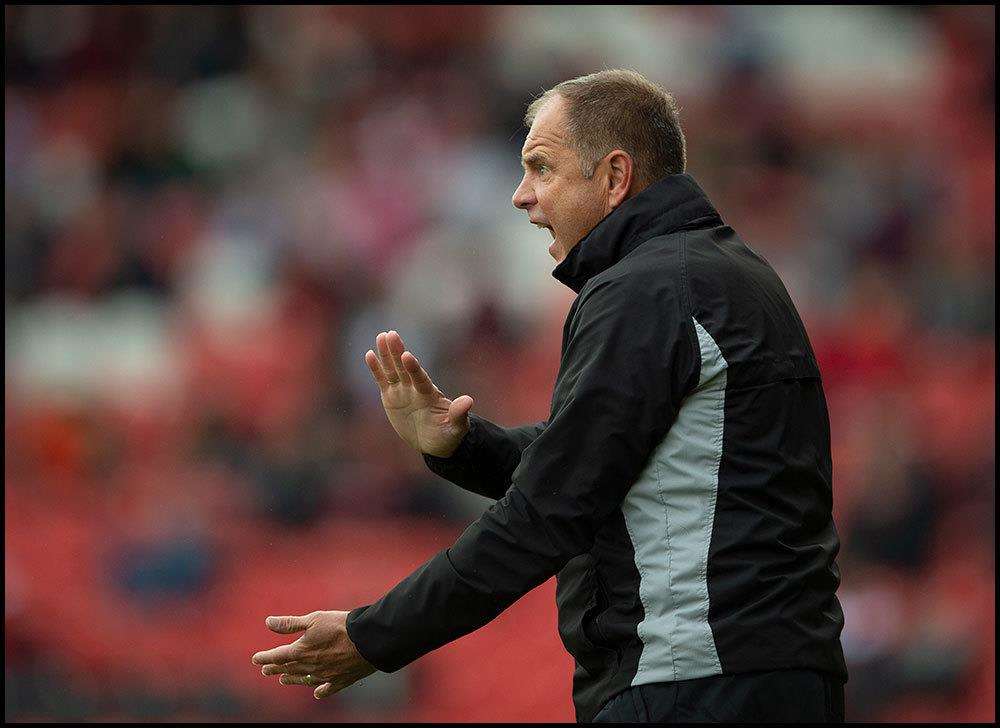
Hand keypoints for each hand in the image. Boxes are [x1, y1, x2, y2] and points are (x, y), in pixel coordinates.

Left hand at [252, 611, 375, 698]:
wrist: (367, 640)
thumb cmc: (340, 626)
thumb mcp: (313, 619)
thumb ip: (290, 624)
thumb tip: (268, 622)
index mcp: (301, 650)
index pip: (278, 656)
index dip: (265, 657)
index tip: (255, 659)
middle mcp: (310, 666)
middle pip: (289, 668)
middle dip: (276, 668)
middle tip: (266, 670)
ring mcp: (325, 675)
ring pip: (304, 679)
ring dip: (292, 679)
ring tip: (283, 680)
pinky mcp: (340, 680)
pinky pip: (327, 688)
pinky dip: (320, 690)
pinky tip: (317, 692)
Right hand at [365, 330, 474, 456]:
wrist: (434, 441)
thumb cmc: (448, 434)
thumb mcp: (455, 427)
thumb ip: (458, 414)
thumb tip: (468, 401)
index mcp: (430, 394)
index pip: (420, 378)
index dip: (413, 368)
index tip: (406, 355)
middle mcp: (415, 388)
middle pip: (404, 368)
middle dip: (397, 352)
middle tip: (391, 334)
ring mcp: (403, 391)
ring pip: (392, 370)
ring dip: (386, 354)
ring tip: (381, 336)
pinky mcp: (391, 397)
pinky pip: (383, 381)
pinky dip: (376, 369)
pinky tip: (369, 354)